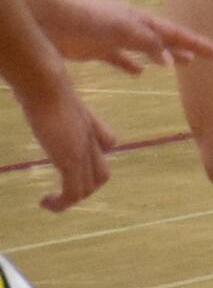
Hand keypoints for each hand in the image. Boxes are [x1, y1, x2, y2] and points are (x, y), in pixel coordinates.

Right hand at [19, 74, 114, 211]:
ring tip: (50, 202)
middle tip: (58, 192)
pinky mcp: (70, 160)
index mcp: (89, 123)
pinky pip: (73, 192)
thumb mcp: (49, 91)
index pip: (108, 144)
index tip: (68, 165)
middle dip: (83, 187)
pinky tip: (45, 203)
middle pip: (101, 173)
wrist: (47, 84)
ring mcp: (83, 151)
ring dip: (71, 199)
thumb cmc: (41, 84)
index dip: (94, 158)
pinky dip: (62, 204)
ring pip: (90, 186)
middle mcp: (91, 139)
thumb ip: (46, 97)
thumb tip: (27, 89)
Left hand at [27, 0, 212, 73]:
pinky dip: (131, 65)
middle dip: (186, 47)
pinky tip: (138, 73)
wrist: (49, 17)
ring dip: (163, 56)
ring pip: (146, 48)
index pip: (175, 32)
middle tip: (206, 57)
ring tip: (179, 65)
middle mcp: (131, 27)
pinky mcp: (95, 49)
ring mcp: (114, 37)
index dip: (196, 42)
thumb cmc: (87, 19)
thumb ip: (148, 44)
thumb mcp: (123, 29)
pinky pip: (120, 59)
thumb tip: (174, 61)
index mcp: (141, 20)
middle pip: (165, 38)